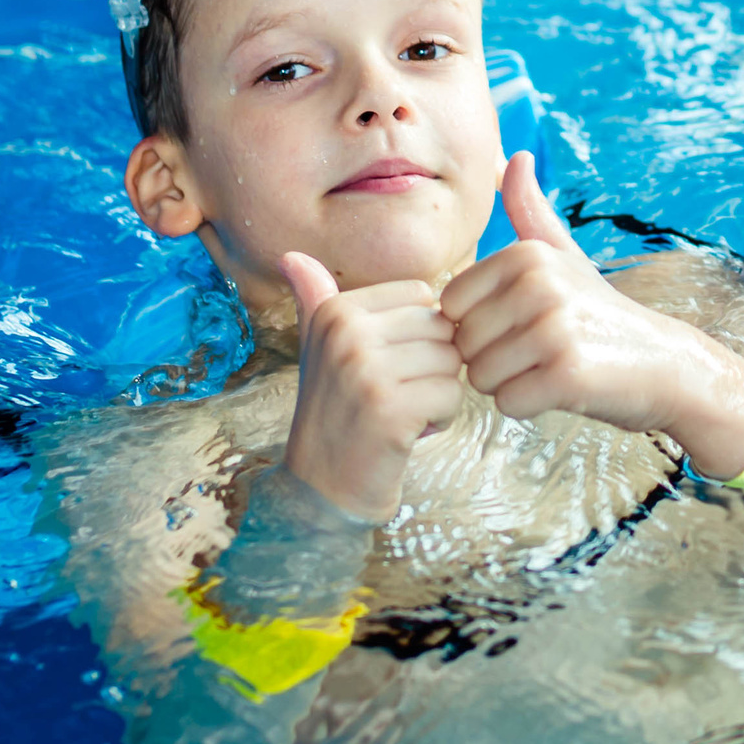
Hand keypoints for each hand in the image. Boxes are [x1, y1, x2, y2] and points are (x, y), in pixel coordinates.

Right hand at [280, 252, 463, 520]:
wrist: (321, 489)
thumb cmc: (335, 415)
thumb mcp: (320, 350)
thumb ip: (317, 301)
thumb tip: (291, 254)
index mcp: (336, 312)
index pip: (423, 297)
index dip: (419, 336)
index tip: (387, 366)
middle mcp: (347, 334)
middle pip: (442, 328)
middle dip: (433, 367)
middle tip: (396, 397)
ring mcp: (366, 372)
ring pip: (452, 362)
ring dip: (438, 395)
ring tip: (401, 414)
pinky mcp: (389, 410)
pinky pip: (452, 396)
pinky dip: (441, 420)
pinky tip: (408, 434)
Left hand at [440, 153, 743, 476]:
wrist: (664, 364)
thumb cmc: (599, 314)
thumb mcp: (565, 255)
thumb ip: (530, 210)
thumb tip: (513, 155)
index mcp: (524, 254)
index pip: (451, 306)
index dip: (478, 326)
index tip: (521, 324)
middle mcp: (538, 284)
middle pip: (462, 344)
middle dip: (493, 359)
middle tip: (540, 351)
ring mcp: (554, 328)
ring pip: (480, 377)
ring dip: (510, 384)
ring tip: (551, 366)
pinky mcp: (567, 374)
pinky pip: (508, 403)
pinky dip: (530, 406)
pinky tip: (563, 389)